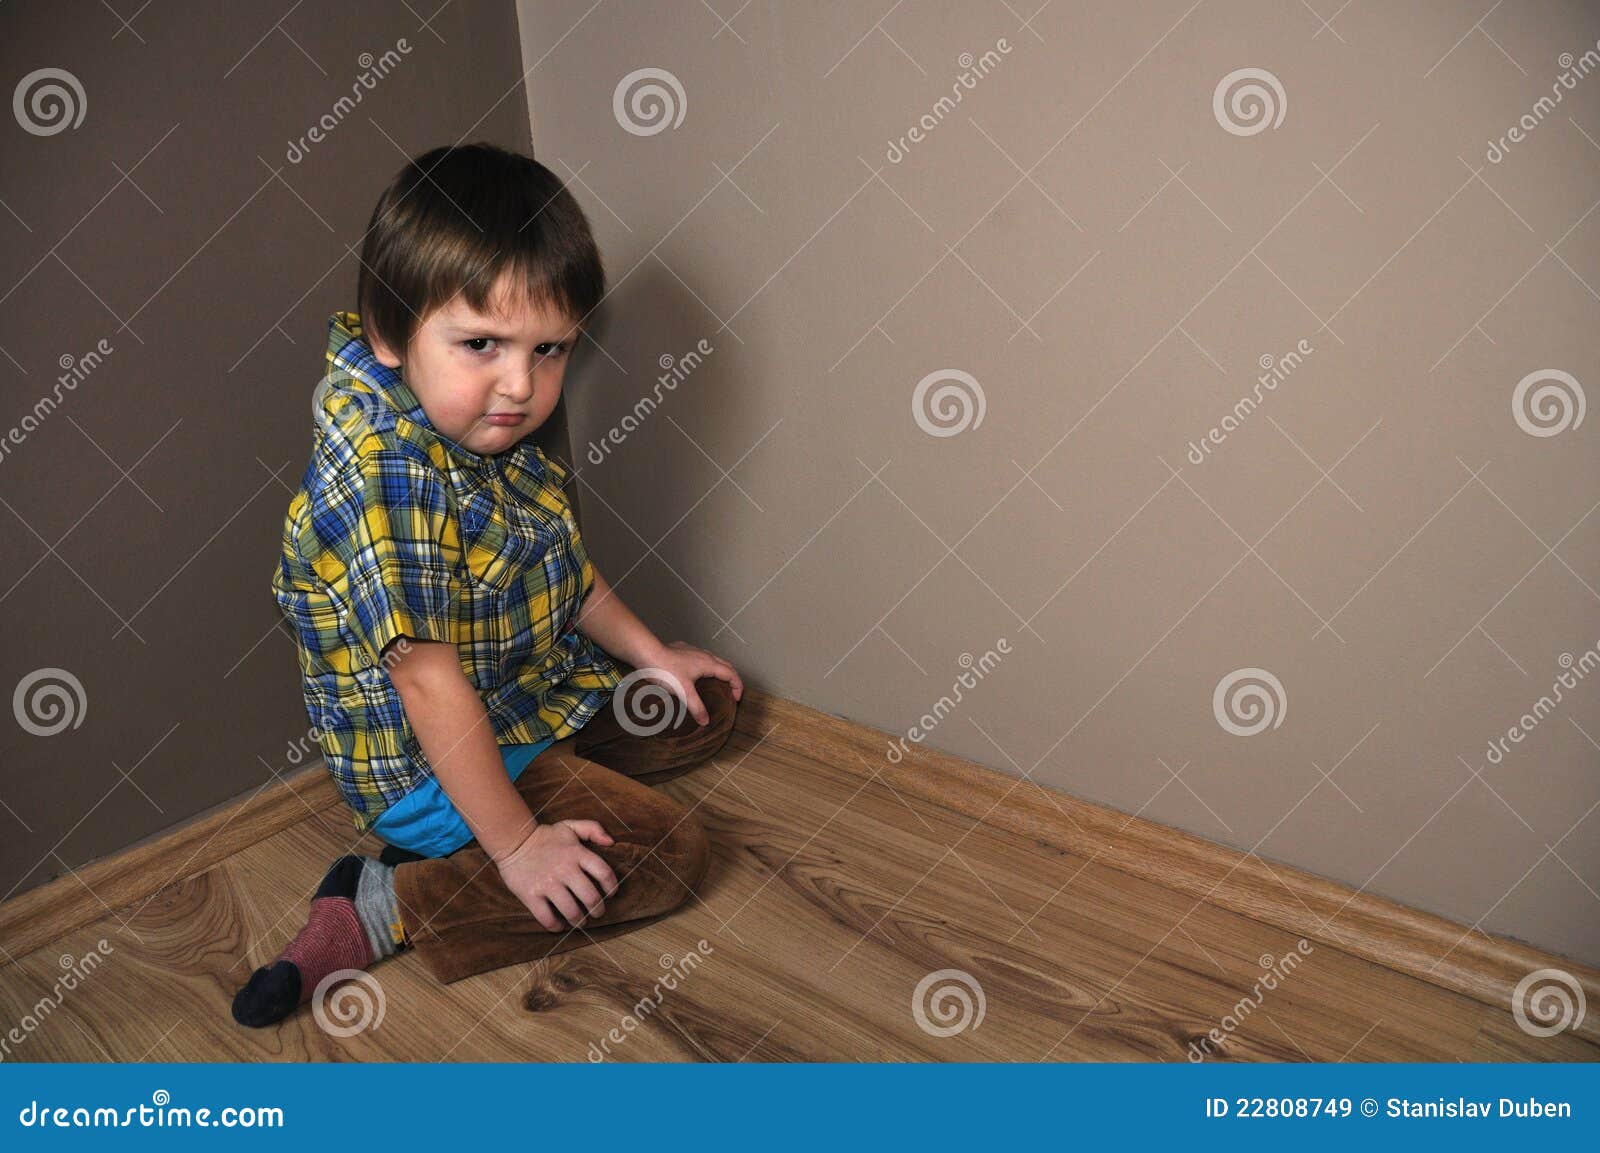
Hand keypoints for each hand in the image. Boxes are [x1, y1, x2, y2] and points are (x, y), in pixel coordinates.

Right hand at [493, 820, 618, 931]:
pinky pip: (547, 918)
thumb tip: (611, 842)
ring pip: (571, 911)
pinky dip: (556, 926)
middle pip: (590, 897)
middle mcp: (565, 869)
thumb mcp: (570, 826)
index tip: (611, 894)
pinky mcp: (531, 895)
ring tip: (581, 922)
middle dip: (598, 910)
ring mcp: (547, 884)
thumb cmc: (545, 836)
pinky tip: (559, 926)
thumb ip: (593, 829)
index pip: (603, 872)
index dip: (611, 887)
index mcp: (576, 853)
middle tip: (597, 913)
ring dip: (580, 921)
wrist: (512, 841)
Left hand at [638, 640, 743, 724]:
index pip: (731, 674)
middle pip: (725, 665)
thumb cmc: (666, 669)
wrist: (647, 653)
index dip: (737, 686)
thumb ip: (696, 707)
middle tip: (730, 692)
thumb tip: (706, 721)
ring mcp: (692, 651)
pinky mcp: (682, 650)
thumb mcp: (683, 691)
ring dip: (718, 671)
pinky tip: (694, 675)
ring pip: (712, 660)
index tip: (736, 699)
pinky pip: (699, 658)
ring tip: (715, 684)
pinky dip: (704, 667)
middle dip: (731, 678)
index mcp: (708, 663)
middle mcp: (703, 655)